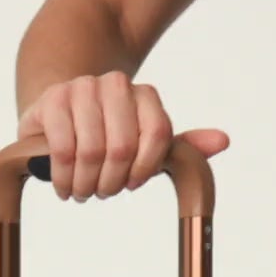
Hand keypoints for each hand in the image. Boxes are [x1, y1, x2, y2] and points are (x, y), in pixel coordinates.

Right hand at [18, 72, 227, 201]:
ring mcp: (82, 89)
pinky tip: (64, 187)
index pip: (158, 135)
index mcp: (145, 95)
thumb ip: (181, 146)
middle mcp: (116, 85)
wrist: (60, 111)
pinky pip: (64, 149)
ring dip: (87, 185)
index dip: (144, 169)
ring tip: (82, 191)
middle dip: (112, 183)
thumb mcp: (145, 143)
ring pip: (93, 151)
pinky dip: (64, 178)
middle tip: (103, 192)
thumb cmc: (107, 133)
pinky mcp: (53, 100)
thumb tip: (222, 141)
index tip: (131, 183)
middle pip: (123, 148)